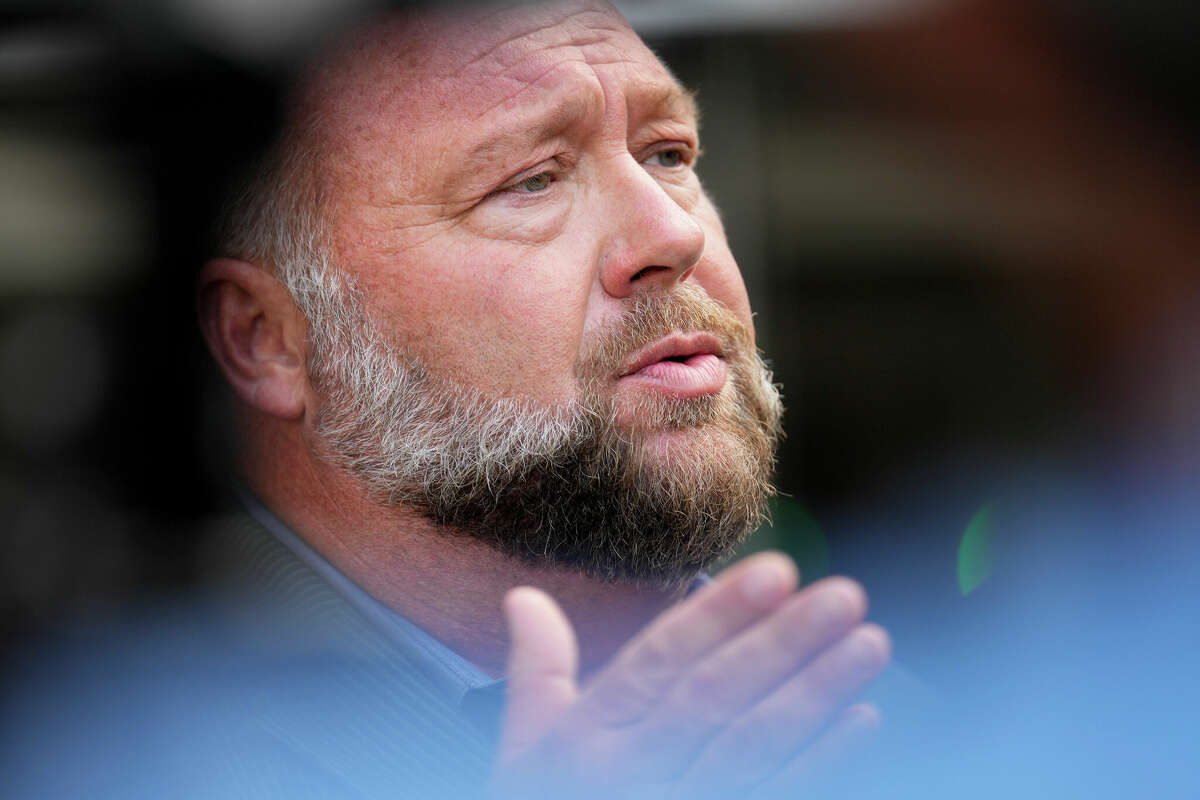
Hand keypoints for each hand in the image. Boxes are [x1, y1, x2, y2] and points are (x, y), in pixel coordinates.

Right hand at [489, 552, 890, 798]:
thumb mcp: (526, 745)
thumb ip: (539, 669)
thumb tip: (525, 598)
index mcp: (590, 738)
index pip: (660, 661)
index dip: (719, 615)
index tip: (775, 571)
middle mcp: (638, 772)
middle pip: (718, 698)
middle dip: (784, 644)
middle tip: (842, 597)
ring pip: (755, 746)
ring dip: (816, 693)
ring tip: (866, 644)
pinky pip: (775, 795)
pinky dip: (822, 761)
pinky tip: (861, 718)